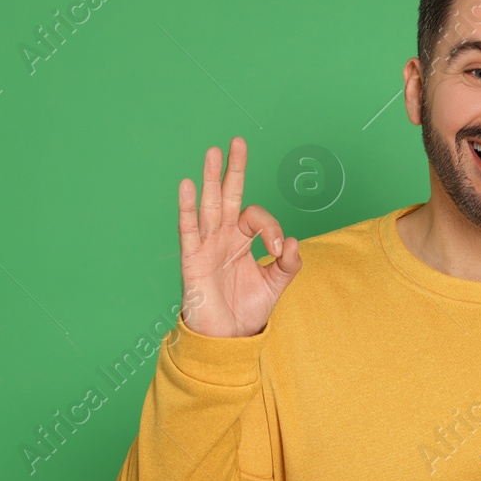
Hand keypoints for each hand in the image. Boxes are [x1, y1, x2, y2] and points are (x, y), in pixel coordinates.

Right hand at [177, 136, 302, 337]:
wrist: (226, 339)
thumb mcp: (276, 285)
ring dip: (212, 179)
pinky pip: (189, 229)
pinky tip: (188, 185)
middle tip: (237, 141)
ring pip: (209, 206)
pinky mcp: (192, 260)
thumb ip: (288, 264)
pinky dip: (187, 207)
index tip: (279, 252)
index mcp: (241, 241)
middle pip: (228, 196)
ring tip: (213, 152)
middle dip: (233, 170)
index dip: (271, 229)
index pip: (256, 217)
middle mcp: (222, 238)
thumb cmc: (246, 311)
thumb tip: (293, 242)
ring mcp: (206, 246)